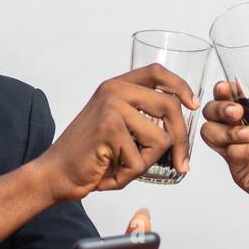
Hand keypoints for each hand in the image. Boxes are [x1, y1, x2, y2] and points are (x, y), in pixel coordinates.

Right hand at [32, 65, 198, 202]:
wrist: (55, 174)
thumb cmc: (90, 155)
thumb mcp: (117, 126)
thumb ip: (141, 116)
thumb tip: (183, 124)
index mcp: (116, 86)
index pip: (157, 72)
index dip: (180, 86)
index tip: (193, 106)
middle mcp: (113, 91)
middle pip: (170, 107)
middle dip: (181, 141)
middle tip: (181, 165)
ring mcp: (111, 108)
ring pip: (161, 139)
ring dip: (147, 164)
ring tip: (123, 169)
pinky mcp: (109, 129)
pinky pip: (140, 160)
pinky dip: (129, 176)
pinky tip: (110, 176)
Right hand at [201, 50, 248, 230]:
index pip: (232, 97)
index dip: (224, 89)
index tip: (229, 86)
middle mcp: (248, 132)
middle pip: (213, 113)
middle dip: (219, 107)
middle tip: (238, 110)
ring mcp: (241, 152)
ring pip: (212, 133)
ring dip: (228, 130)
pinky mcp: (241, 172)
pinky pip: (231, 156)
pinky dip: (246, 151)